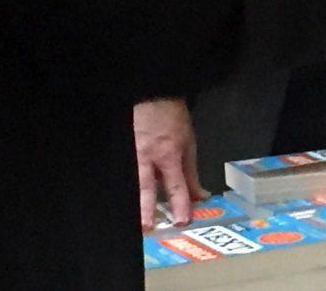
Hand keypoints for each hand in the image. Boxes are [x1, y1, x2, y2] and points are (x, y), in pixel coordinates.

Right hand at [133, 98, 206, 231]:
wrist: (152, 96)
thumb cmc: (173, 120)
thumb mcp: (188, 144)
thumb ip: (192, 174)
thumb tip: (200, 197)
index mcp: (168, 155)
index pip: (175, 185)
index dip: (180, 204)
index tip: (182, 221)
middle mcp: (148, 158)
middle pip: (146, 187)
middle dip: (146, 209)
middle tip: (147, 228)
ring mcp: (133, 155)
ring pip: (133, 183)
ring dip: (135, 202)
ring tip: (136, 222)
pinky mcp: (125, 153)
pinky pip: (129, 174)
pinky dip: (131, 189)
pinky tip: (133, 201)